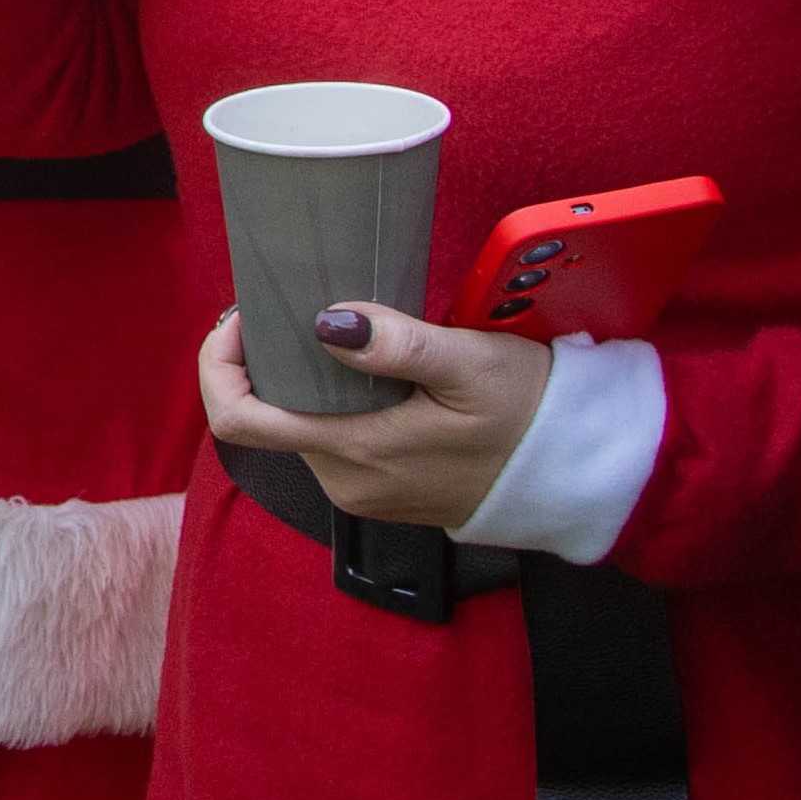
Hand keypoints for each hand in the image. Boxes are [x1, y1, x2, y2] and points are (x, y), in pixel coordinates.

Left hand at [198, 304, 555, 531]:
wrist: (579, 471)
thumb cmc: (531, 414)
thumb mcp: (472, 364)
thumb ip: (398, 345)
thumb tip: (327, 323)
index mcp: (354, 451)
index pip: (238, 421)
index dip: (220, 365)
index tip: (244, 319)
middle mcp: (345, 481)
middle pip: (266, 418)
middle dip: (265, 363)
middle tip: (289, 308)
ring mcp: (361, 492)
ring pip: (298, 428)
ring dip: (302, 381)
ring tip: (332, 332)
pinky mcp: (380, 491)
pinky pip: (331, 442)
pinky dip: (331, 403)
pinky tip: (362, 371)